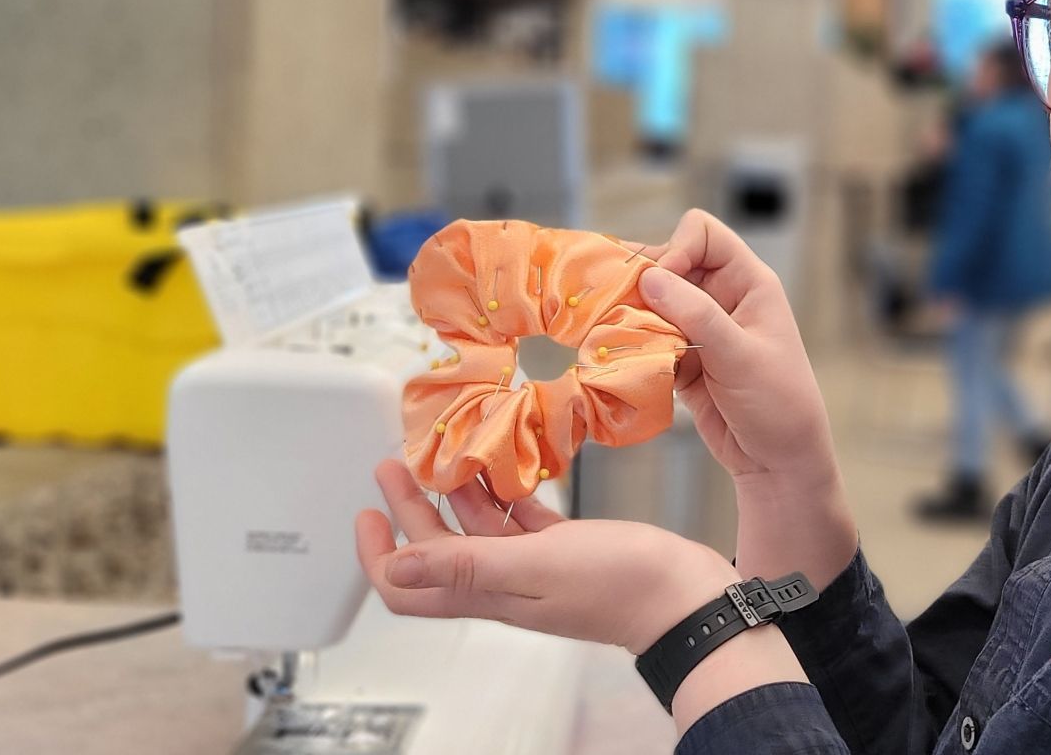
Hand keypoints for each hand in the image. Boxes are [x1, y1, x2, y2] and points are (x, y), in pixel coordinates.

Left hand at [355, 459, 735, 655]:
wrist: (682, 595)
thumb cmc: (618, 584)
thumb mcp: (532, 566)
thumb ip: (465, 563)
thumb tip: (399, 562)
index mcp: (487, 593)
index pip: (409, 587)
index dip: (379, 554)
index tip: (367, 512)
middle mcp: (504, 583)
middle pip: (437, 551)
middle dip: (409, 509)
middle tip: (396, 465)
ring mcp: (535, 566)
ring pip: (477, 531)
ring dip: (456, 495)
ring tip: (448, 454)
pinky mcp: (566, 548)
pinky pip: (520, 520)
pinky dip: (505, 494)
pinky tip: (506, 466)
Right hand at [638, 210, 837, 488]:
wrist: (779, 462)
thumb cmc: (778, 404)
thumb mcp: (740, 356)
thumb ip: (696, 315)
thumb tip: (650, 277)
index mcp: (749, 283)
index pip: (703, 234)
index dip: (677, 249)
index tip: (659, 285)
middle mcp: (723, 298)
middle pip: (670, 264)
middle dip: (644, 284)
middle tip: (619, 310)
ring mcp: (701, 329)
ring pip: (653, 302)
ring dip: (633, 315)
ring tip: (613, 333)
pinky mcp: (683, 358)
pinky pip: (649, 337)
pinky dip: (634, 345)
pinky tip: (622, 358)